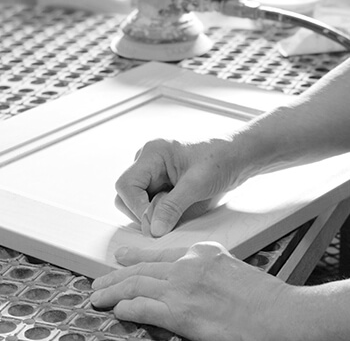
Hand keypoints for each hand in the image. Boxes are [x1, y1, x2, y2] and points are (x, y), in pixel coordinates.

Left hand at [91, 242, 292, 340]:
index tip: (121, 258)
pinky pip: (145, 308)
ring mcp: (183, 288)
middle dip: (115, 276)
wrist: (281, 313)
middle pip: (141, 269)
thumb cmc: (260, 294)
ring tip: (98, 296)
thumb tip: (178, 280)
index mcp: (200, 252)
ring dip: (113, 292)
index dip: (134, 257)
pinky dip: (127, 308)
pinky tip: (117, 310)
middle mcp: (188, 265)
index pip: (158, 254)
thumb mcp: (227, 268)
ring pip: (136, 286)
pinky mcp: (183, 314)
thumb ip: (200, 269)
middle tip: (99, 281)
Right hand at [115, 138, 239, 236]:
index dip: (137, 207)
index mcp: (152, 154)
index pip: (126, 185)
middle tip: (165, 221)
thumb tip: (153, 229)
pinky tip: (178, 209)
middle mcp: (148, 162)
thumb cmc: (219, 160)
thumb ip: (172, 207)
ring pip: (136, 201)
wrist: (236, 157)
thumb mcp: (196, 185)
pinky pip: (150, 202)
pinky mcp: (161, 182)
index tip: (154, 223)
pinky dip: (159, 212)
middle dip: (142, 212)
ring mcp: (154, 173)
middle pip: (126, 195)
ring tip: (176, 210)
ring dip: (151, 213)